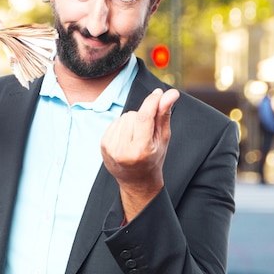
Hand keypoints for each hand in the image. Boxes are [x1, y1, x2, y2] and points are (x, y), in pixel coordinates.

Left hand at [101, 87, 179, 220]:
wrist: (136, 181)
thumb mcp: (163, 139)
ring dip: (132, 122)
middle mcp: (123, 150)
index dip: (151, 102)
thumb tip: (170, 93)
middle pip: (133, 115)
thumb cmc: (153, 159)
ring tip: (137, 137)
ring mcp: (110, 148)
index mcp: (140, 151)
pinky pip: (115, 122)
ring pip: (123, 117)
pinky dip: (123, 126)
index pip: (143, 118)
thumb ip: (164, 115)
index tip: (158, 93)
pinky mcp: (103, 145)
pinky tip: (127, 138)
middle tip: (147, 133)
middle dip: (142, 117)